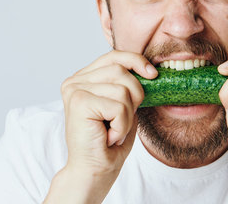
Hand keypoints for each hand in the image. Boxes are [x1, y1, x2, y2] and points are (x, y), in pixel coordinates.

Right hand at [44, 50, 156, 203]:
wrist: (94, 171)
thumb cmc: (109, 142)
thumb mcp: (122, 106)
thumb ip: (126, 85)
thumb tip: (149, 68)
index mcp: (84, 78)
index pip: (114, 56)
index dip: (136, 60)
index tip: (153, 74)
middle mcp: (75, 81)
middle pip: (121, 69)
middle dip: (134, 96)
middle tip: (123, 120)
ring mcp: (74, 90)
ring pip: (123, 89)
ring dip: (127, 116)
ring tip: (114, 130)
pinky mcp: (79, 102)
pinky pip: (119, 106)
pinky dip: (122, 125)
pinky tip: (109, 137)